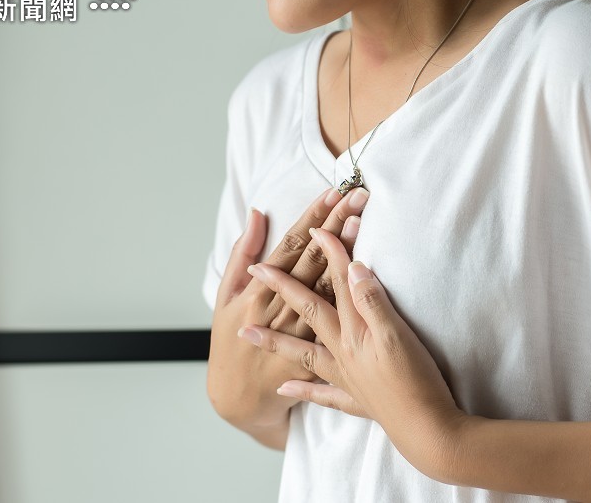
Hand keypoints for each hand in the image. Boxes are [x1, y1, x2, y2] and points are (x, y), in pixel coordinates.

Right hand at [207, 186, 368, 432]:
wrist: (239, 399)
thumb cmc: (230, 341)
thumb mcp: (225, 296)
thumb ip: (242, 253)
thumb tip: (256, 213)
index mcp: (256, 291)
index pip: (289, 245)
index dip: (312, 217)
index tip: (332, 192)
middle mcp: (277, 309)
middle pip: (312, 259)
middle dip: (335, 225)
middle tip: (358, 197)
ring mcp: (298, 332)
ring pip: (327, 287)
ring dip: (346, 253)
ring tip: (363, 225)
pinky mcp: (314, 354)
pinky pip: (336, 323)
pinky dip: (350, 300)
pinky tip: (366, 277)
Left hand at [240, 227, 467, 477]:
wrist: (425, 429)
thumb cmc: (415, 380)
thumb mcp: (397, 336)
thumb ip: (373, 302)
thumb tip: (354, 268)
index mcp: (354, 331)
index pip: (338, 283)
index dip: (329, 253)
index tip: (316, 228)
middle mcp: (343, 351)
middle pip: (310, 311)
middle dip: (285, 286)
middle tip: (257, 269)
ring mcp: (345, 376)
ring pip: (302, 353)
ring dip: (274, 341)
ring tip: (245, 333)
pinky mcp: (356, 400)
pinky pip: (320, 394)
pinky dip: (301, 390)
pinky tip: (285, 387)